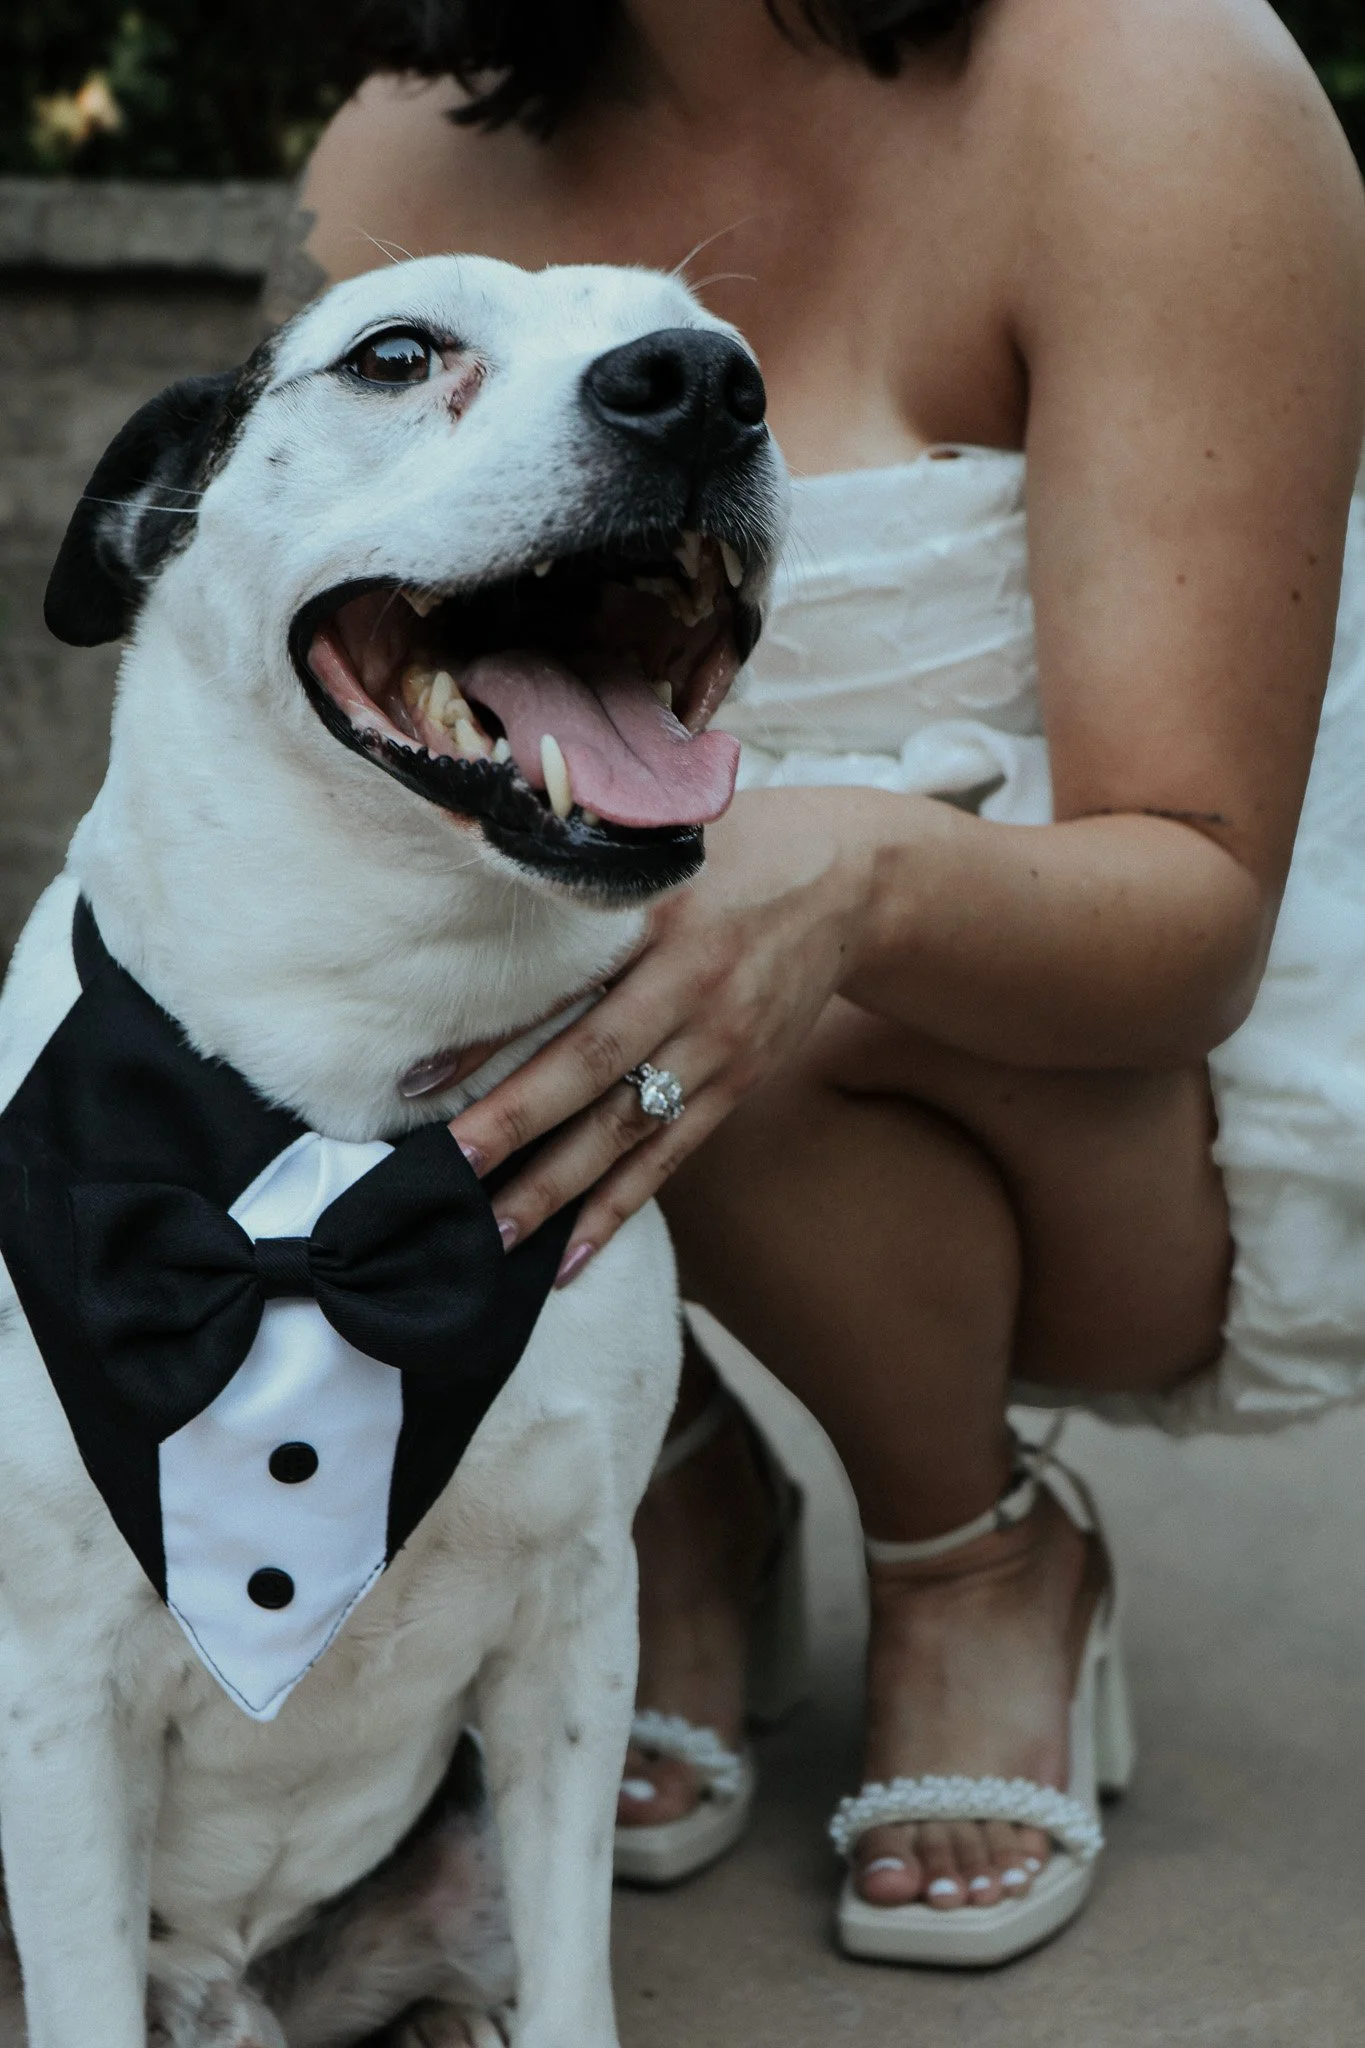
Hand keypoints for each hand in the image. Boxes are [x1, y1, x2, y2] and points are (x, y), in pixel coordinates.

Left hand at [448, 788, 877, 1283]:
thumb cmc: (737, 854)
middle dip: (515, 1127)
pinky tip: (569, 1256)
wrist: (853, 884)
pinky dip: (618, 1208)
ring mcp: (719, 1045)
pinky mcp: (737, 1084)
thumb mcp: (664, 844)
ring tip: (492, 1235)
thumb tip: (473, 895)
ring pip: (627, 1130)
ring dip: (558, 1188)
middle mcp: (692, 987)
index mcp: (661, 917)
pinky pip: (669, 1157)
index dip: (491, 1037)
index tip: (418, 1079)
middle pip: (593, 1069)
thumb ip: (588, 875)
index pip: (563, 986)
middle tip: (447, 1176)